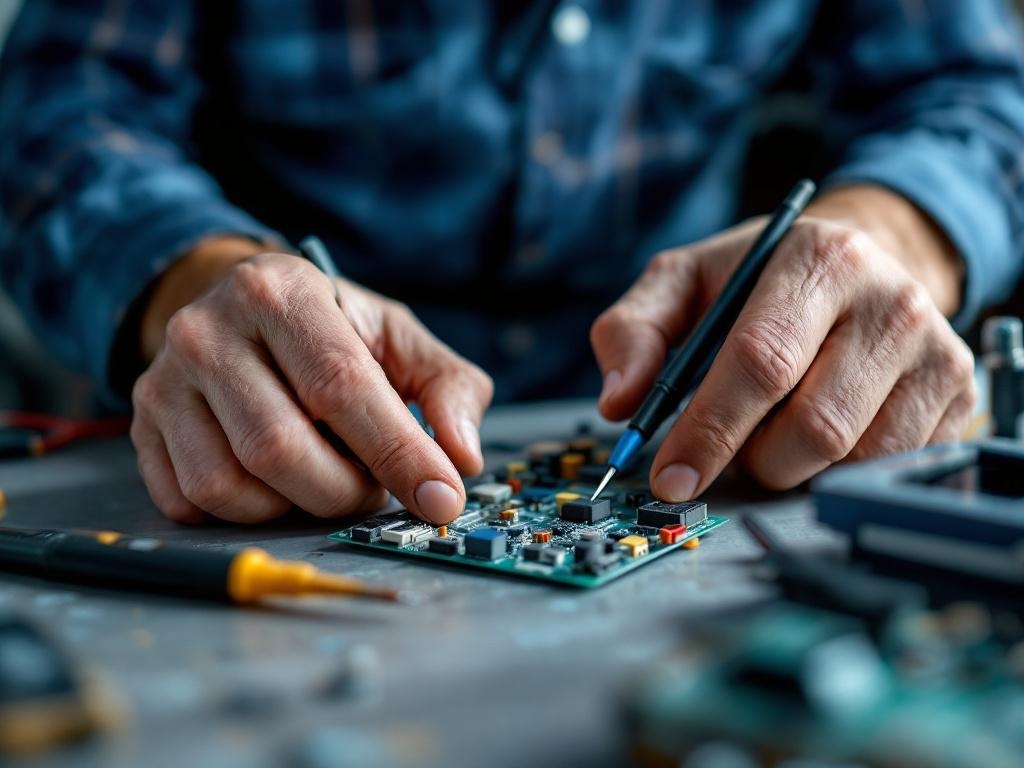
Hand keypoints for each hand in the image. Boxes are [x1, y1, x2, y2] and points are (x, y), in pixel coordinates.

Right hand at [131, 246, 491, 523]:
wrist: (242, 313)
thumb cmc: (331, 330)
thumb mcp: (398, 337)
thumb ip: (447, 387)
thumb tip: (462, 458)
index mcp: (281, 291)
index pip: (340, 386)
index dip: (396, 452)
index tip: (440, 498)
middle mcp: (208, 329)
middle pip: (279, 448)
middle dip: (343, 490)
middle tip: (372, 486)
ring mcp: (164, 380)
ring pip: (230, 486)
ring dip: (294, 505)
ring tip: (325, 476)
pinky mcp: (142, 426)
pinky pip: (193, 503)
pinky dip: (247, 512)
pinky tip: (275, 481)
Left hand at [591, 185, 975, 498]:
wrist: (859, 264)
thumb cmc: (759, 280)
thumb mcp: (684, 282)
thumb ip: (634, 331)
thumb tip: (618, 404)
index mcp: (818, 260)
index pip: (761, 363)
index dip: (710, 430)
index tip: (671, 477)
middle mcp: (892, 302)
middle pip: (814, 427)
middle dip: (753, 458)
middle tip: (730, 447)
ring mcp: (937, 353)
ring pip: (854, 460)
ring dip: (794, 469)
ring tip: (774, 431)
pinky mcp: (959, 397)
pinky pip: (889, 469)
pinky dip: (836, 472)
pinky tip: (819, 437)